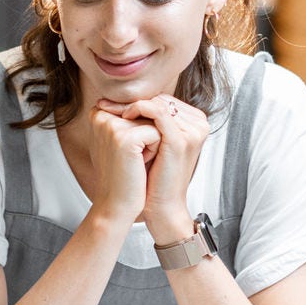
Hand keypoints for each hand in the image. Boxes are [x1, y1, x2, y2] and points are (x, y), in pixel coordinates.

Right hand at [85, 106, 161, 225]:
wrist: (116, 205)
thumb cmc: (122, 176)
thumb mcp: (122, 141)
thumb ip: (129, 118)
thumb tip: (153, 102)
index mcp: (99, 113)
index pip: (139, 107)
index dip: (142, 130)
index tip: (126, 151)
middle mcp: (102, 115)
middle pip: (147, 112)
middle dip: (148, 136)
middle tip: (131, 159)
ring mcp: (111, 125)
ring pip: (154, 122)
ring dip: (153, 144)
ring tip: (135, 161)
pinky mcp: (124, 138)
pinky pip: (157, 134)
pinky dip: (155, 152)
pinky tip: (139, 165)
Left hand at [96, 94, 207, 240]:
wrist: (162, 205)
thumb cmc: (155, 177)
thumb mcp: (154, 144)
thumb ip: (150, 122)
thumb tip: (121, 101)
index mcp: (195, 122)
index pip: (164, 100)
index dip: (137, 101)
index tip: (111, 103)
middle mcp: (199, 123)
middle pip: (161, 99)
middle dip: (132, 101)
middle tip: (106, 104)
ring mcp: (192, 130)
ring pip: (158, 103)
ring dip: (132, 105)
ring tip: (111, 111)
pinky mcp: (181, 138)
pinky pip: (158, 112)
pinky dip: (139, 109)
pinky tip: (124, 115)